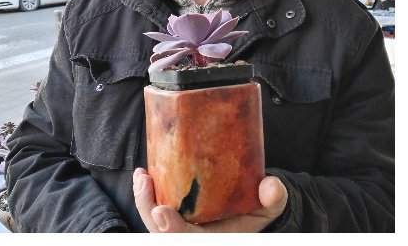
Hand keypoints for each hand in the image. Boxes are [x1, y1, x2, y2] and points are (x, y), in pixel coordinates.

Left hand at [132, 167, 286, 232]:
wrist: (251, 210)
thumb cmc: (257, 209)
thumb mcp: (270, 207)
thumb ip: (274, 198)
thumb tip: (271, 186)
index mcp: (214, 238)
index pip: (188, 239)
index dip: (173, 229)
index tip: (161, 211)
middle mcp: (194, 236)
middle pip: (162, 233)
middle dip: (148, 209)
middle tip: (144, 182)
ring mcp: (181, 229)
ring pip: (153, 224)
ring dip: (143, 201)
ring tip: (142, 176)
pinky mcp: (173, 218)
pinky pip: (153, 214)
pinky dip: (145, 198)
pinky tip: (143, 177)